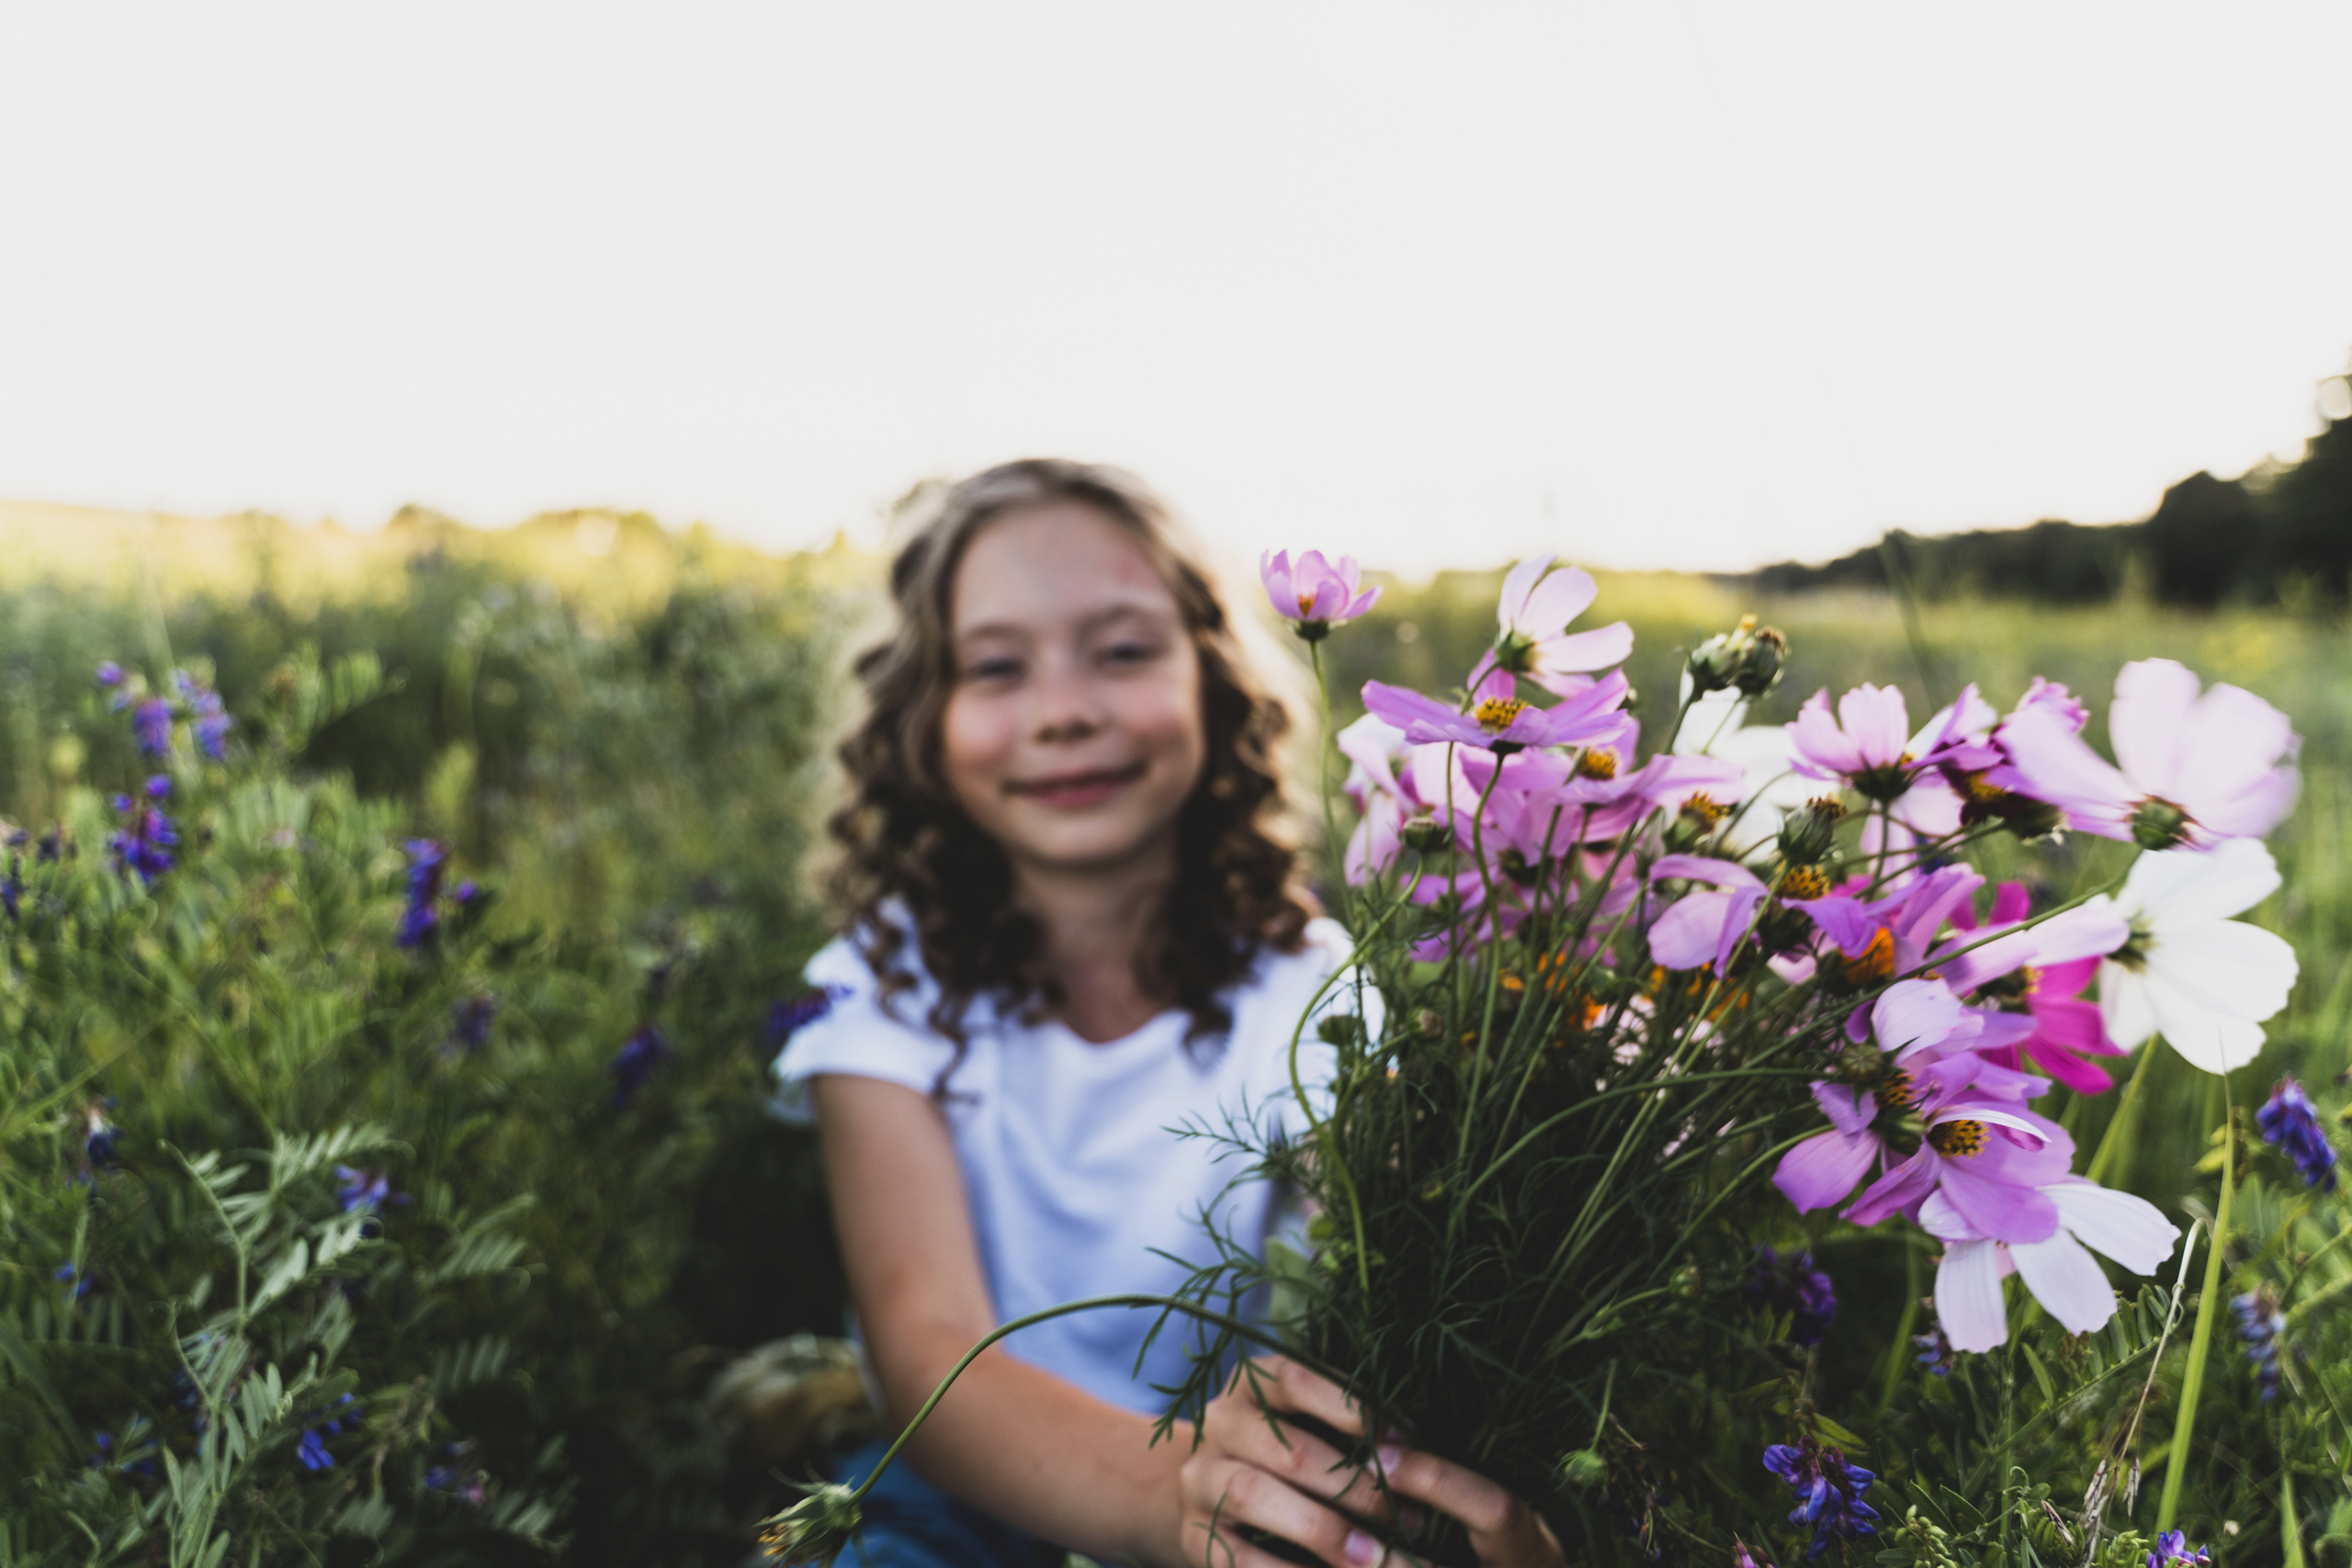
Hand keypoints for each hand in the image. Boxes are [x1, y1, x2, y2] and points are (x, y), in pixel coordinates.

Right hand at [1174, 1356, 1563, 1567]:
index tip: (1410, 1441)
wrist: (1205, 1498)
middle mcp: (1220, 1423)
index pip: (1297, 1378)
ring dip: (1323, 1530)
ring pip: (1255, 1495)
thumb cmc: (1289, 1456)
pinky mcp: (1193, 1536)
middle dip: (1354, 1487)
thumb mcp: (1310, 1424)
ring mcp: (1200, 1479)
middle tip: (1411, 1519)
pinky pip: (1237, 1558)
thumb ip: (1353, 1424)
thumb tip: (1429, 1444)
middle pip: (1286, 1447)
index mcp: (1253, 1383)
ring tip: (1377, 1559)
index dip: (1353, 1407)